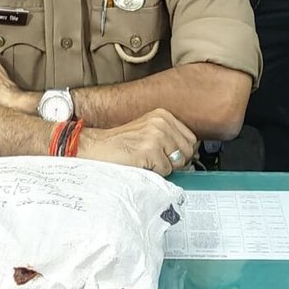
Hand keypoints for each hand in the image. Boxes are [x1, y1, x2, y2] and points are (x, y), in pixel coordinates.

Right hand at [79, 108, 198, 176]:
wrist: (97, 147)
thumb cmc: (121, 143)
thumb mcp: (148, 131)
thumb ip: (169, 139)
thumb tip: (190, 157)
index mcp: (163, 115)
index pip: (191, 139)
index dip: (182, 152)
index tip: (169, 156)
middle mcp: (162, 122)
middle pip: (187, 151)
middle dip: (175, 161)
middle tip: (156, 161)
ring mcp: (156, 135)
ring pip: (177, 162)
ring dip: (164, 168)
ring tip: (147, 160)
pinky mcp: (150, 149)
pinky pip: (165, 170)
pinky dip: (154, 173)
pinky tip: (141, 164)